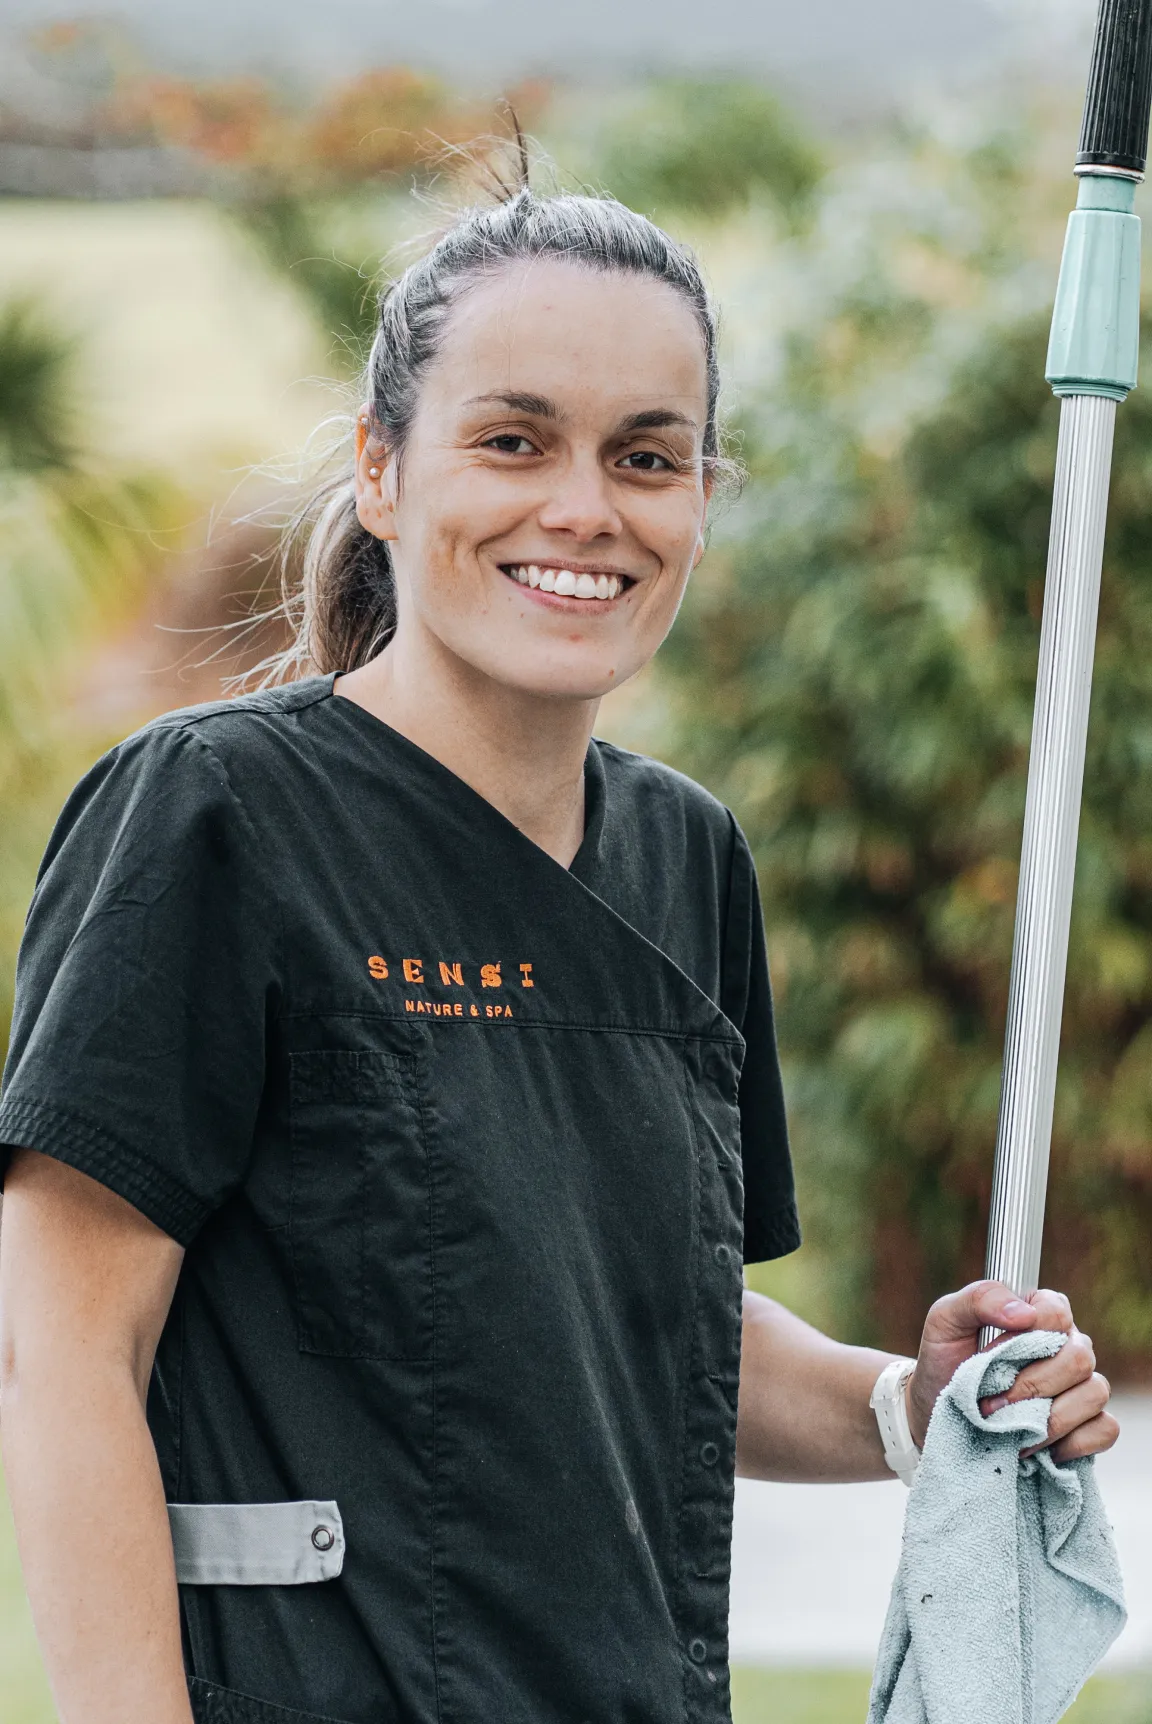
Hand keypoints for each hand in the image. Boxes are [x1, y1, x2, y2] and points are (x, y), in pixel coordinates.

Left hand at [904, 1280, 1117, 1462]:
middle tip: (992, 1405)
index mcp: (1040, 1312)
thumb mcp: (945, 1320)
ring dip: (1049, 1419)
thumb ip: (981, 1298)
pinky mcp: (1087, 1425)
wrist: (936, 1415)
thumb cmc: (944, 1362)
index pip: (1057, 1313)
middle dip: (1031, 1387)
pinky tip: (1041, 1449)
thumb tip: (1024, 1313)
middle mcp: (1068, 1345)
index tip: (988, 1360)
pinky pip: (1105, 1430)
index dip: (1025, 1338)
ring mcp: (1081, 1386)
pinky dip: (1075, 1443)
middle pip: (1078, 1359)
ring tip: (1012, 1431)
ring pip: (1095, 1393)